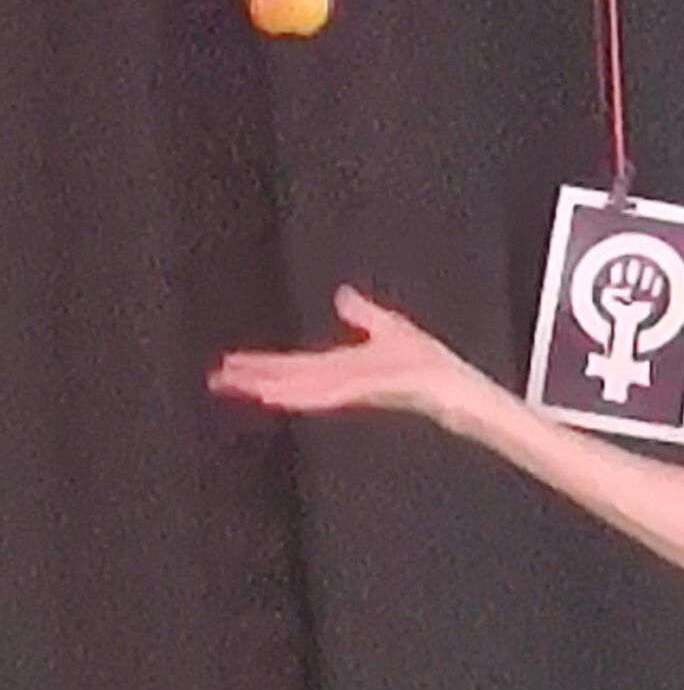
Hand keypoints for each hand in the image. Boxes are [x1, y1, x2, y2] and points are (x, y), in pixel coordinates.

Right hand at [208, 287, 485, 428]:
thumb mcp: (394, 330)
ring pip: (310, 387)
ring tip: (244, 387)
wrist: (461, 392)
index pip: (295, 365)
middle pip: (294, 377)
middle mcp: (347, 380)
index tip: (229, 365)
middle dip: (256, 376)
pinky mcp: (380, 388)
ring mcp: (362, 386)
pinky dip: (315, 391)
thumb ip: (365, 315)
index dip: (262, 364)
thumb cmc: (433, 366)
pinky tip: (294, 394)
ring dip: (277, 386)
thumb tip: (341, 295)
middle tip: (216, 378)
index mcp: (346, 368)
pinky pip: (341, 390)